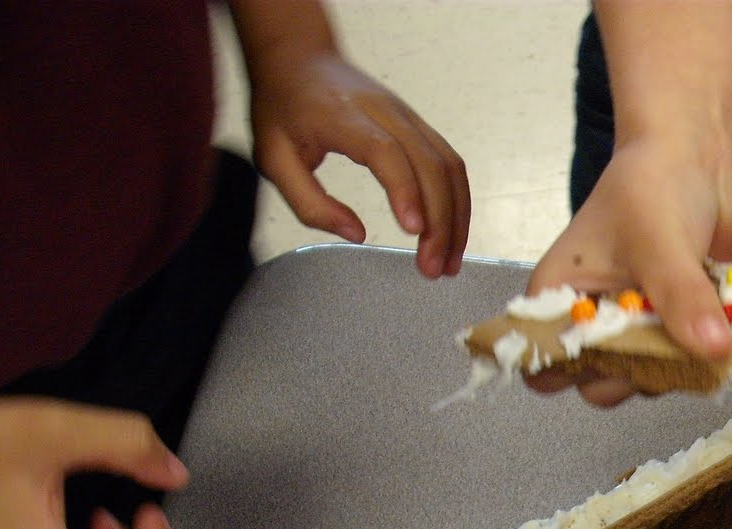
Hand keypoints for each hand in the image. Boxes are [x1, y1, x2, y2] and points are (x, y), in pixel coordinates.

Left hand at [250, 52, 470, 279]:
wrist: (299, 57)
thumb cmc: (282, 108)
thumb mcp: (273, 158)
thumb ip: (309, 202)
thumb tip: (355, 234)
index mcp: (344, 116)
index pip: (387, 152)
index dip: (405, 190)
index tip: (413, 230)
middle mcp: (385, 112)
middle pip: (430, 165)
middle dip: (440, 222)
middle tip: (433, 268)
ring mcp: (408, 117)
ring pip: (449, 167)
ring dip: (456, 218)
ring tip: (449, 262)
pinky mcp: (419, 126)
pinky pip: (450, 164)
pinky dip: (457, 202)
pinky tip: (452, 233)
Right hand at [527, 137, 731, 404]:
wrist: (696, 158)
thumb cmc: (653, 187)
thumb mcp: (660, 242)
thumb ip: (680, 298)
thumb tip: (712, 350)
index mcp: (557, 299)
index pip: (544, 367)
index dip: (576, 372)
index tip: (622, 352)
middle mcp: (590, 321)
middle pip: (601, 382)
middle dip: (638, 372)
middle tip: (673, 339)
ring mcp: (633, 328)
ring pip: (646, 379)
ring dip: (677, 365)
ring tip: (705, 326)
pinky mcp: (671, 330)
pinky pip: (682, 366)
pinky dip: (703, 357)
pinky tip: (722, 329)